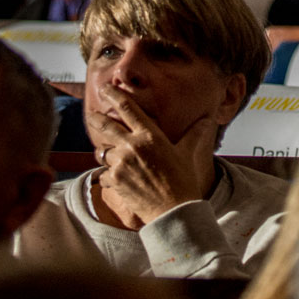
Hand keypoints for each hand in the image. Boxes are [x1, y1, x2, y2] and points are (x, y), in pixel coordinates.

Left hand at [86, 88, 217, 225]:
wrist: (173, 210)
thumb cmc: (182, 181)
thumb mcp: (188, 153)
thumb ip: (195, 134)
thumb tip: (207, 120)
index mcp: (150, 136)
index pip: (128, 109)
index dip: (114, 95)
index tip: (106, 88)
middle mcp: (133, 146)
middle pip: (107, 126)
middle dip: (97, 119)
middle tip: (92, 114)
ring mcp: (121, 164)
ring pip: (103, 152)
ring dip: (103, 152)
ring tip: (107, 154)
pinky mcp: (114, 180)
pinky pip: (104, 173)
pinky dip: (108, 175)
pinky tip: (116, 178)